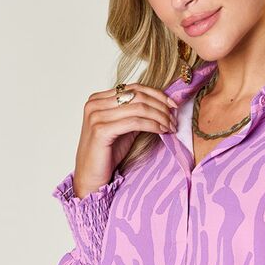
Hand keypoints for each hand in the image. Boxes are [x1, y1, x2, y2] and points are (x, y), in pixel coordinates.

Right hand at [72, 82, 177, 197]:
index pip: (134, 88)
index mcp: (98, 99)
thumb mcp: (123, 128)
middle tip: (174, 118)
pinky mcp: (101, 130)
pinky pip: (134, 122)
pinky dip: (152, 125)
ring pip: (138, 108)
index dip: (157, 94)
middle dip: (160, 106)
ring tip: (170, 126)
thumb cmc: (106, 153)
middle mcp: (94, 104)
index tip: (173, 105)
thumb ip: (135, 114)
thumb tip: (162, 105)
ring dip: (159, 116)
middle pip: (137, 95)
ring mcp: (96, 116)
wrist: (90, 176)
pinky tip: (161, 131)